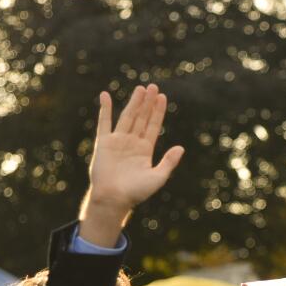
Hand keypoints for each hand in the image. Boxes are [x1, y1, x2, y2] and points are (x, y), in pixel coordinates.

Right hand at [81, 84, 183, 242]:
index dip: (158, 112)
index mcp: (145, 150)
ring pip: (127, 117)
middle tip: (153, 86)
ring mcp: (118, 142)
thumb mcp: (158, 177)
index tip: (163, 97)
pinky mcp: (104, 143)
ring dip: (134, 102)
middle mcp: (132, 143)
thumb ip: (169, 162)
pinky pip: (104, 123)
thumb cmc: (136, 192)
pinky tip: (105, 95)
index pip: (153, 126)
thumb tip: (181, 147)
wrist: (114, 199)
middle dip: (148, 103)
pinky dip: (104, 109)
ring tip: (141, 88)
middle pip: (141, 118)